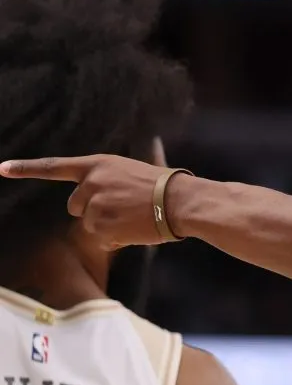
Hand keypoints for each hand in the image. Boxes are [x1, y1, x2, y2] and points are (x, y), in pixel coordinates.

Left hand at [0, 155, 179, 249]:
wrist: (181, 201)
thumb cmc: (168, 184)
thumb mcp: (140, 167)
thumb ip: (121, 172)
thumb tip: (147, 146)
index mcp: (98, 164)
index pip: (55, 166)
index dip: (26, 168)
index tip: (2, 169)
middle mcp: (90, 182)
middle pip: (75, 205)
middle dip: (93, 211)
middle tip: (123, 210)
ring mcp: (94, 205)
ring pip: (89, 224)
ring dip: (108, 226)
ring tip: (135, 218)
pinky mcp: (100, 226)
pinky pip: (101, 239)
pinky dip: (117, 238)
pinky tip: (135, 229)